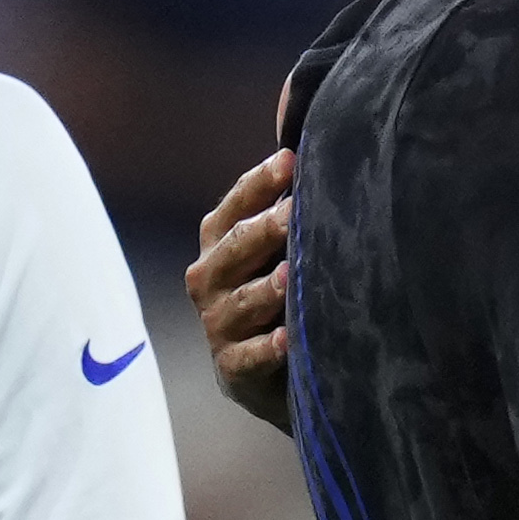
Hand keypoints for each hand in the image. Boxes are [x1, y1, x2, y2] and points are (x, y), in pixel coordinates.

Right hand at [189, 147, 296, 432]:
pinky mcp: (231, 368)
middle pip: (235, 247)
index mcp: (218, 242)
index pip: (235, 206)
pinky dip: (267, 348)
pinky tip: (287, 338)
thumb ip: (284, 207)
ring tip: (291, 276)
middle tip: (294, 213)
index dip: (260, 182)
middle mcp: (209, 278)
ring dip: (267, 289)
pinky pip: (248, 357)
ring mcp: (217, 324)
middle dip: (264, 230)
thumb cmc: (274, 294)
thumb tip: (308, 147)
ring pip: (242, 301)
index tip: (291, 160)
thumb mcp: (274, 251)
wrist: (262, 372)